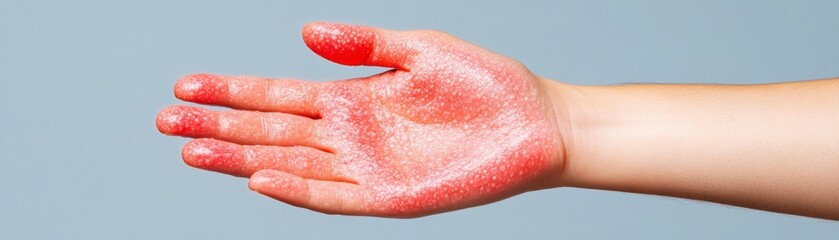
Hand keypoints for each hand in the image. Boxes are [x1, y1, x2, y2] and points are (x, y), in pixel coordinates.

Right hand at [156, 22, 563, 216]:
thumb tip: (304, 32)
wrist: (535, 123)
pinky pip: (334, 194)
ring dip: (241, 158)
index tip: (186, 87)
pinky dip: (297, 188)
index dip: (232, 92)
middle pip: (271, 131)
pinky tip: (260, 177)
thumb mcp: (420, 49)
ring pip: (290, 162)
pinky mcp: (391, 197)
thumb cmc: (484, 84)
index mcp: (354, 97)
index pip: (279, 95)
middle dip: (218, 127)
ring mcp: (367, 168)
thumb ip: (363, 44)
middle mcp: (352, 134)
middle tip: (166, 122)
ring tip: (193, 151)